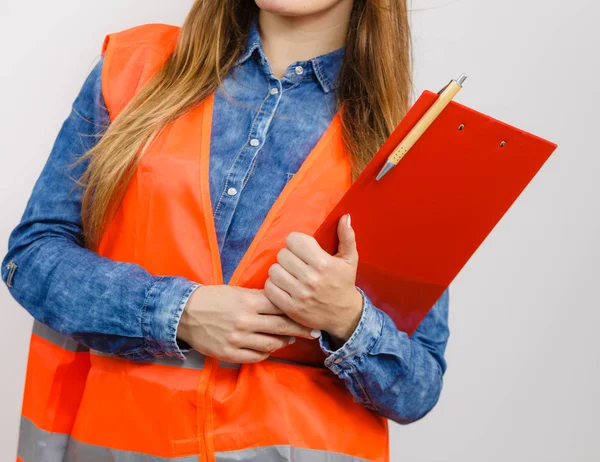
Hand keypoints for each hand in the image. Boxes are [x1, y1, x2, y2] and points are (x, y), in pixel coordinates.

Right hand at [177, 285, 319, 363]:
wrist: (185, 313)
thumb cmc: (214, 298)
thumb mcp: (237, 291)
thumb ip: (259, 298)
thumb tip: (283, 302)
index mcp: (249, 301)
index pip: (281, 307)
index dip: (298, 312)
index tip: (310, 315)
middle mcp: (245, 321)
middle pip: (281, 326)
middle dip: (300, 329)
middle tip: (314, 332)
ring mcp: (237, 339)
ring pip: (271, 344)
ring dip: (284, 342)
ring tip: (291, 339)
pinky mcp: (229, 353)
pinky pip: (255, 357)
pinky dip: (266, 353)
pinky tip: (270, 348)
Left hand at [264, 214, 363, 344]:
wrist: (344, 315)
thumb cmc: (344, 282)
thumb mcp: (350, 259)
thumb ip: (347, 236)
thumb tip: (345, 216)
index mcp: (323, 263)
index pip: (293, 240)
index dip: (296, 242)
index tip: (301, 248)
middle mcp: (310, 278)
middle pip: (282, 255)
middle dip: (288, 256)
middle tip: (295, 262)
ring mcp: (299, 294)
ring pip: (274, 270)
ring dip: (279, 270)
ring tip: (288, 274)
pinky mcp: (290, 307)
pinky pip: (270, 288)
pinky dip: (274, 285)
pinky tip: (283, 285)